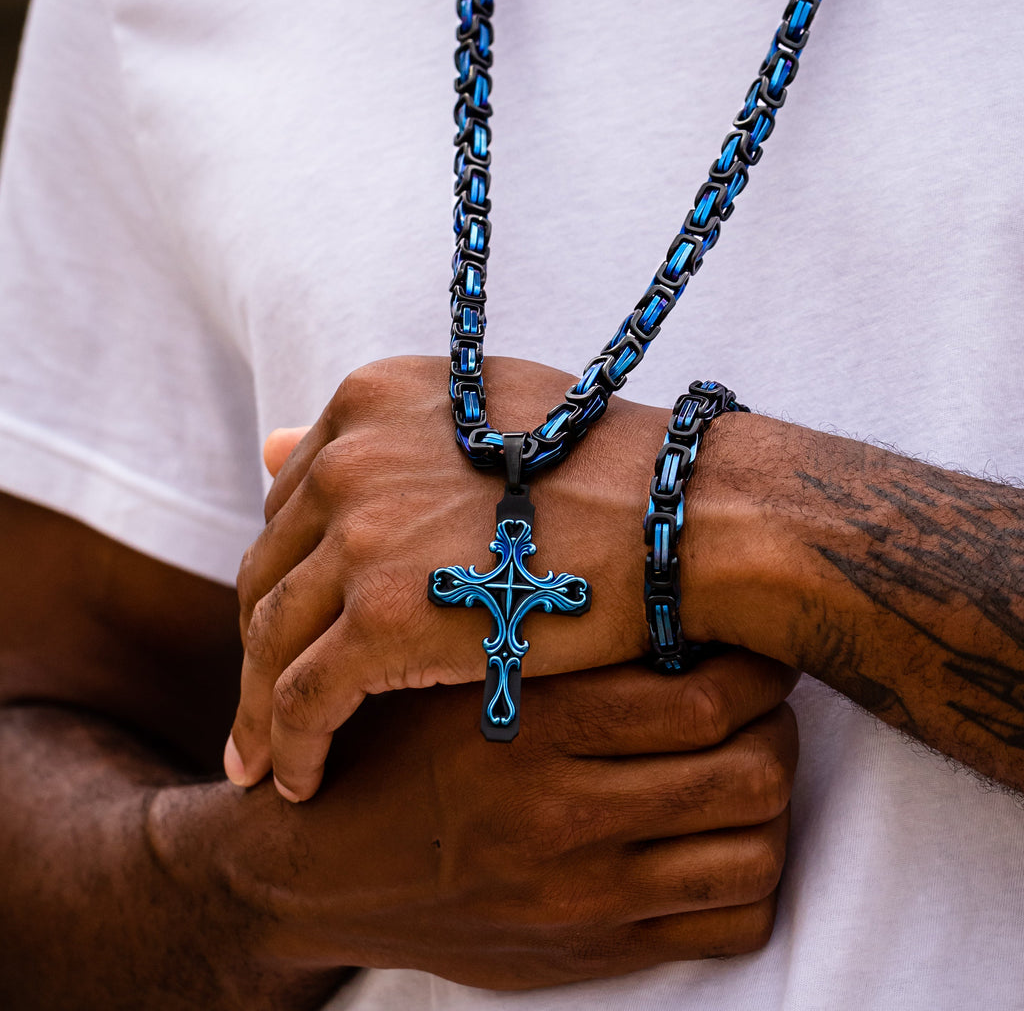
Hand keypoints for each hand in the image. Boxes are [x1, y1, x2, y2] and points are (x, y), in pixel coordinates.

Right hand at [200, 652, 799, 989]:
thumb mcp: (437, 660)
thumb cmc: (385, 743)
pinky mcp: (591, 952)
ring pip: (757, 852)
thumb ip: (525, 617)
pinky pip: (728, 928)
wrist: (312, 867)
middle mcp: (565, 816)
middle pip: (752, 772)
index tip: (751, 640)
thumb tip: (632, 557)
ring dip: (773, 800)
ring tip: (748, 761)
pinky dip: (751, 879)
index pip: (705, 698)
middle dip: (779, 727)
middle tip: (762, 698)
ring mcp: (584, 896)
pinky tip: (719, 836)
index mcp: (531, 726)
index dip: (756, 665)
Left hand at [230, 355, 667, 798]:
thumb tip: (268, 442)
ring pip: (270, 639)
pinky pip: (299, 700)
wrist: (684, 519)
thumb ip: (376, 436)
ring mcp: (362, 537)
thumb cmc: (609, 474)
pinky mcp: (383, 620)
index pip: (292, 504)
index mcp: (370, 402)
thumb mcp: (483, 421)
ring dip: (257, 708)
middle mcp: (350, 459)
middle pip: (269, 570)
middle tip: (265, 701)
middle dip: (264, 642)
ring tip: (265, 759)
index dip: (296, 572)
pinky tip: (299, 783)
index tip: (302, 623)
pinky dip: (286, 747)